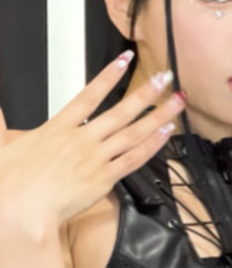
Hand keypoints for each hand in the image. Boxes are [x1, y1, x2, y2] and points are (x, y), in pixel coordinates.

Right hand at [0, 52, 184, 235]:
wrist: (19, 207)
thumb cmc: (9, 181)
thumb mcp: (1, 144)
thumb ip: (0, 123)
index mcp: (58, 129)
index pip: (88, 95)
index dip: (108, 76)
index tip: (125, 60)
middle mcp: (81, 139)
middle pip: (120, 111)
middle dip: (145, 93)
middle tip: (165, 78)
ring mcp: (95, 158)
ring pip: (133, 132)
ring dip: (158, 116)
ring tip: (177, 101)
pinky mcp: (104, 178)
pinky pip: (134, 159)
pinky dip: (152, 145)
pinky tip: (167, 133)